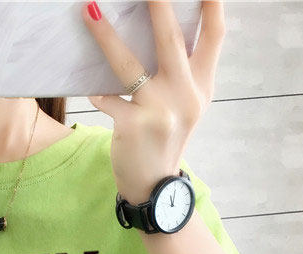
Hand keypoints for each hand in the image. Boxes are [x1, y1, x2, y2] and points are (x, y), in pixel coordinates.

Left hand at [83, 0, 225, 204]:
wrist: (154, 186)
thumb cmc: (166, 137)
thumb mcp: (187, 105)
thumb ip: (185, 71)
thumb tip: (165, 26)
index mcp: (201, 86)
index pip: (214, 37)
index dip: (213, 6)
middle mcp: (185, 95)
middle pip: (171, 40)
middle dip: (158, 5)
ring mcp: (160, 111)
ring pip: (129, 65)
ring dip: (106, 36)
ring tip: (89, 11)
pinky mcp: (134, 127)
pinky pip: (109, 101)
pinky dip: (98, 94)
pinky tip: (88, 89)